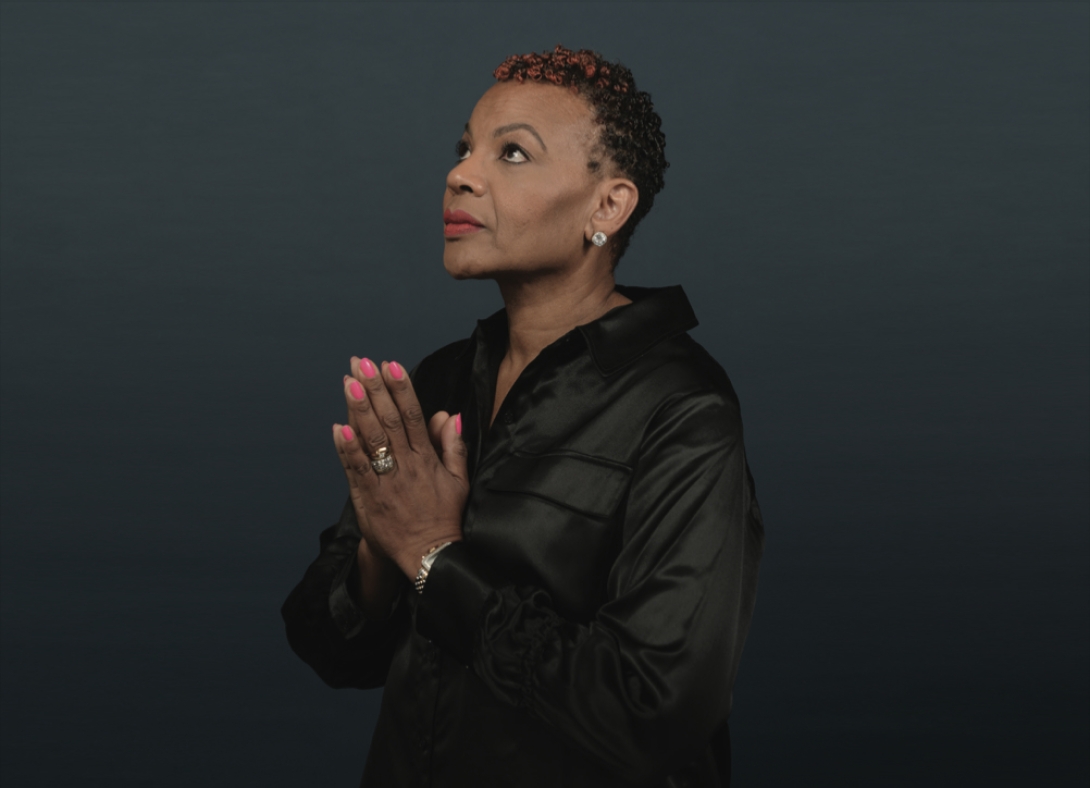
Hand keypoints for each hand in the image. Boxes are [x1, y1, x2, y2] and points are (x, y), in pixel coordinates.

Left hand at [333, 357, 468, 579]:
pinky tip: (338, 427)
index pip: (413, 416)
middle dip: (375, 389)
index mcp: (428, 459)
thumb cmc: (444, 516)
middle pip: (389, 421)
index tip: (391, 365)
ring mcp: (386, 482)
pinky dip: (346, 448)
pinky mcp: (369, 498)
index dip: (402, 389)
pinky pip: (356, 470)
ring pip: (371, 440)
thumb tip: (450, 415)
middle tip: (362, 363)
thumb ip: (453, 446)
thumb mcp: (459, 480)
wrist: (429, 555)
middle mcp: (406, 466)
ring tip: (348, 383)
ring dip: (359, 410)